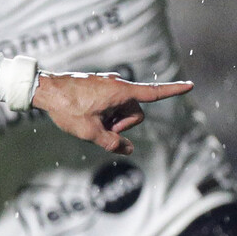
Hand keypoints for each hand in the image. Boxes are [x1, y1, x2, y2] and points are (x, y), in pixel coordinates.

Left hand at [33, 72, 192, 155]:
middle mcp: (117, 85)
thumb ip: (111, 143)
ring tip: (89, 119)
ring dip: (111, 120)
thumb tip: (127, 150)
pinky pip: (110, 105)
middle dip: (122, 125)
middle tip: (99, 127)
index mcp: (120, 91)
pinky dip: (103, 114)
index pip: (153, 93)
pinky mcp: (99, 87)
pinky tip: (84, 114)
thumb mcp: (89, 132)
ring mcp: (108, 85)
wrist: (45, 90)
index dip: (173, 91)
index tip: (191, 85)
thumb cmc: (67, 108)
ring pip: (121, 111)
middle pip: (135, 112)